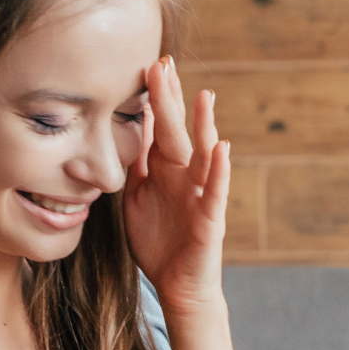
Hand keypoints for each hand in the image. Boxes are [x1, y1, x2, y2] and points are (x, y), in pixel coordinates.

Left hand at [123, 55, 230, 313]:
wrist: (177, 286)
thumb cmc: (159, 243)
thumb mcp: (137, 199)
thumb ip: (135, 167)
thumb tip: (125, 132)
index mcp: (165, 171)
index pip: (158, 128)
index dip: (155, 99)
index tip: (149, 65)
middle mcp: (185, 176)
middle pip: (176, 131)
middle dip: (170, 99)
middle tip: (164, 63)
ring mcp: (200, 195)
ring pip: (203, 154)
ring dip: (204, 125)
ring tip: (204, 96)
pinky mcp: (211, 218)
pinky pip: (216, 190)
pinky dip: (221, 169)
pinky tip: (223, 148)